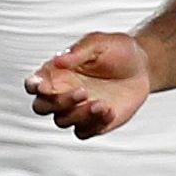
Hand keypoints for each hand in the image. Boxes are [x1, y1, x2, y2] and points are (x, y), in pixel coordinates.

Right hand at [25, 32, 151, 138]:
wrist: (142, 66)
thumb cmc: (117, 50)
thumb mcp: (99, 43)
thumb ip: (78, 52)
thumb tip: (58, 61)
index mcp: (56, 73)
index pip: (34, 84)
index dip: (33, 87)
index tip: (42, 86)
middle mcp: (62, 93)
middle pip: (41, 107)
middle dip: (58, 103)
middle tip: (83, 92)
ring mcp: (76, 110)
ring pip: (62, 121)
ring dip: (79, 114)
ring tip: (102, 103)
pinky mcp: (93, 122)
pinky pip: (84, 132)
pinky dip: (95, 124)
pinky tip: (110, 110)